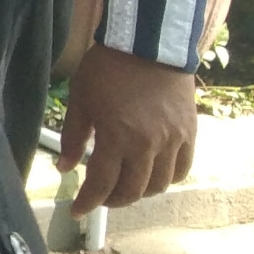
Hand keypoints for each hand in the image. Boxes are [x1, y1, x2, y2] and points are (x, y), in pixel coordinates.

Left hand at [58, 44, 198, 211]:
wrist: (148, 44)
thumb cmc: (107, 69)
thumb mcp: (80, 101)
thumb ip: (71, 138)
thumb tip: (64, 168)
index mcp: (117, 138)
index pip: (101, 184)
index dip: (88, 202)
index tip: (78, 210)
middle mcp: (148, 146)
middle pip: (133, 191)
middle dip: (112, 200)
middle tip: (100, 198)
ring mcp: (173, 141)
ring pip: (159, 185)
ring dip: (139, 192)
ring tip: (124, 186)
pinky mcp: (190, 134)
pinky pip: (182, 169)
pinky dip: (166, 179)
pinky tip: (152, 174)